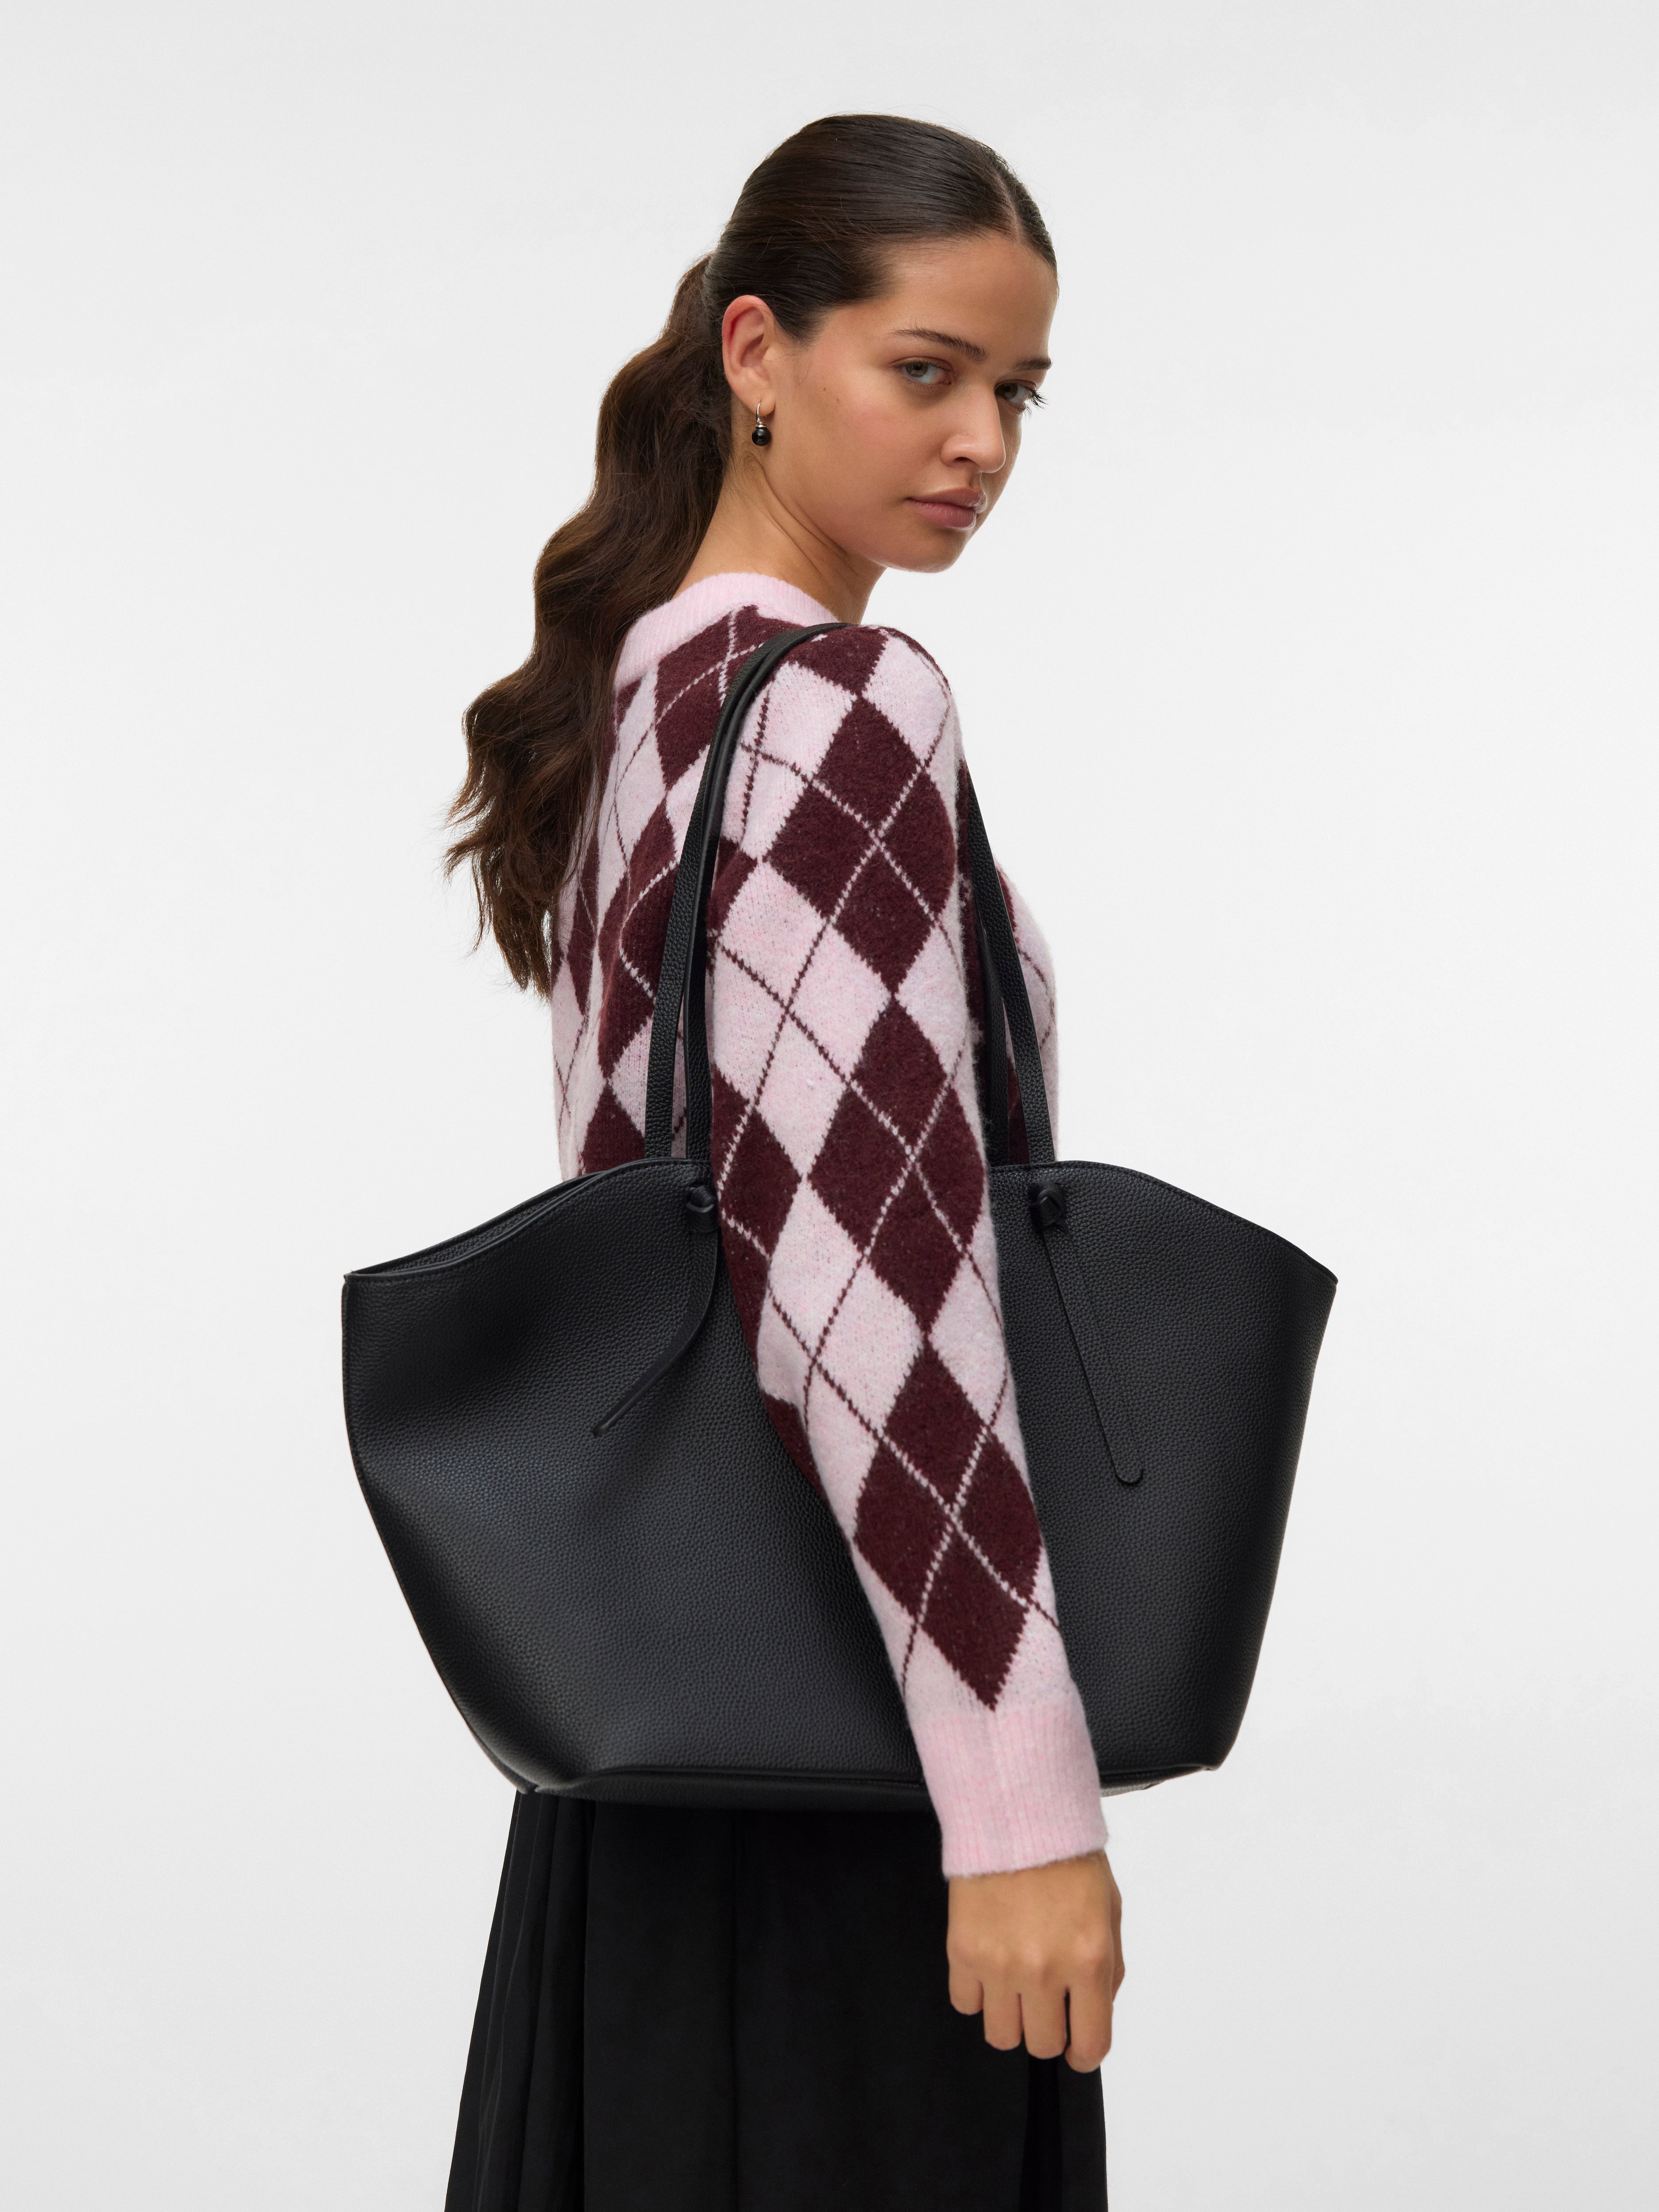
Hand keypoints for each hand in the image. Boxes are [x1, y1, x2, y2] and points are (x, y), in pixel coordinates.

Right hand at [946, 1849, 1122, 2070]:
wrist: (1016, 1813)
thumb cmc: (1066, 1857)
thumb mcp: (1110, 1910)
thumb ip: (1109, 1968)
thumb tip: (1095, 2012)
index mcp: (1089, 1960)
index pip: (1091, 2044)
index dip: (1084, 2053)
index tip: (1078, 2047)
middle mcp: (1044, 1969)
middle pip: (1042, 2044)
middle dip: (1048, 2030)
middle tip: (1046, 2004)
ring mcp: (1000, 1964)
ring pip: (1001, 2035)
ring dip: (1011, 2017)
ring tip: (1015, 1986)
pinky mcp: (962, 1950)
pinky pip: (965, 2003)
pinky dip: (977, 1993)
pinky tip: (989, 1967)